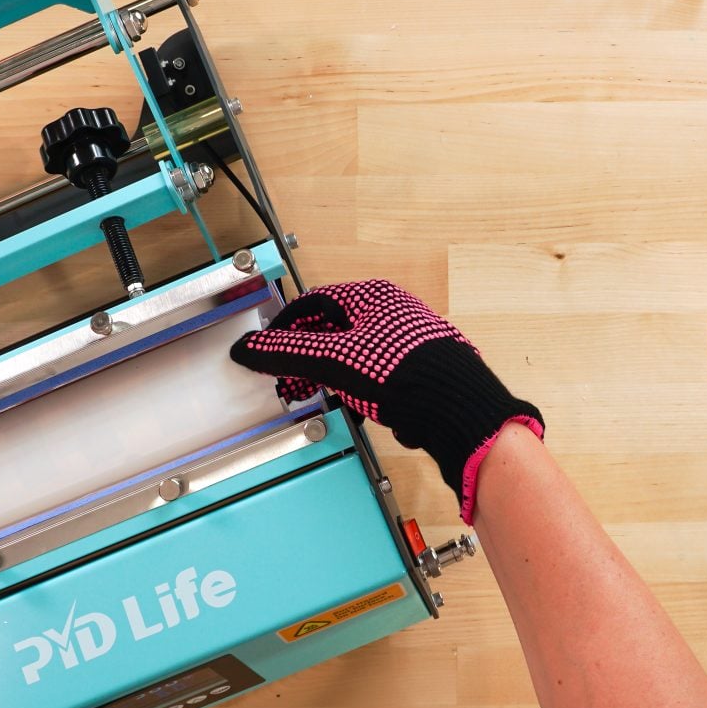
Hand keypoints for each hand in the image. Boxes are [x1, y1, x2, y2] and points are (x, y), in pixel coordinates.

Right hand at [230, 281, 542, 521]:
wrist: (458, 410)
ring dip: (331, 375)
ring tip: (319, 395)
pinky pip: (378, 375)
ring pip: (354, 354)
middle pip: (332, 329)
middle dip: (306, 357)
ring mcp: (407, 341)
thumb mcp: (333, 361)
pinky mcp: (418, 371)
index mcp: (371, 297)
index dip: (283, 327)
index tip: (267, 348)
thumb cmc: (408, 374)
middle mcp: (392, 313)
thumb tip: (248, 348)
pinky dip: (359, 389)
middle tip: (288, 378)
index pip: (312, 303)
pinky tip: (357, 408)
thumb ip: (286, 354)